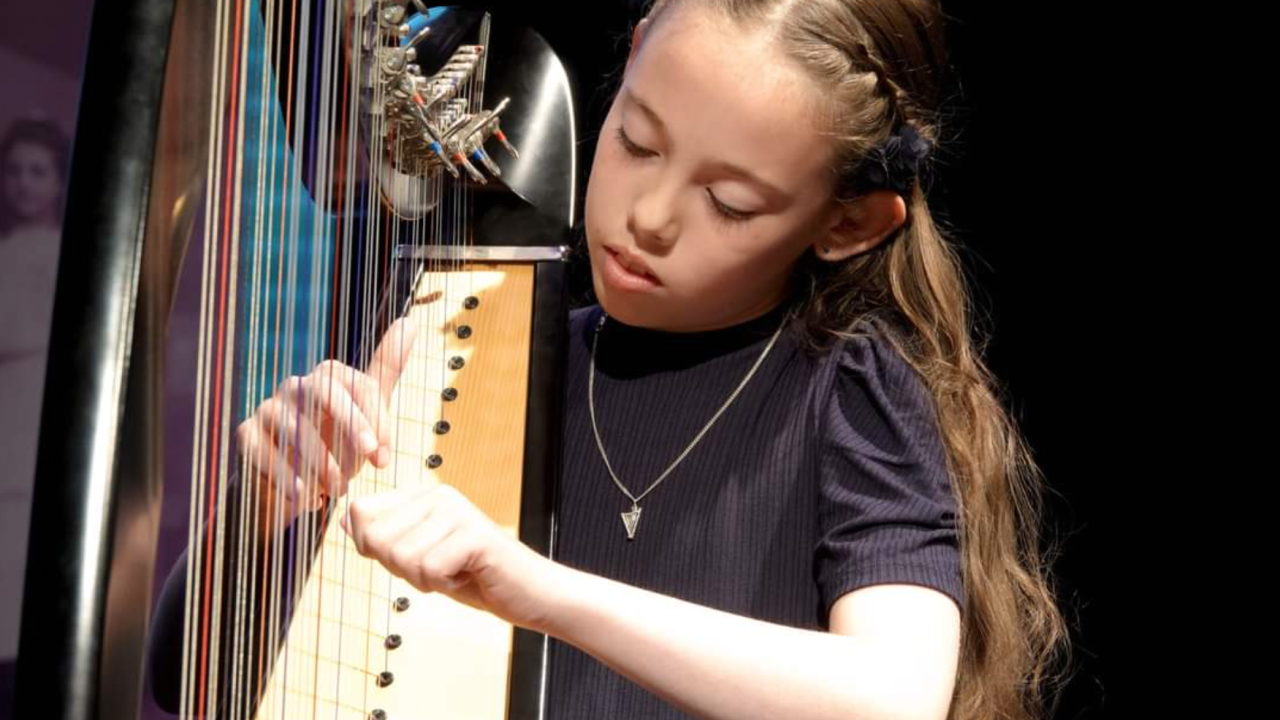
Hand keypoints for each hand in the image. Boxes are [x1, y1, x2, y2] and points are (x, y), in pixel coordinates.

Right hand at [235, 316, 419, 528]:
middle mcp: (296, 386)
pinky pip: (263, 451)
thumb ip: (386, 369)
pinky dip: (287, 476)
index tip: (384, 458)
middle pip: (323, 392)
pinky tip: (306, 497)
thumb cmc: (336, 442)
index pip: (358, 384)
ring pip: (293, 426)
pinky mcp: (246, 435)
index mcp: (329, 377)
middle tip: (367, 463)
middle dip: (349, 426)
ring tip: (337, 489)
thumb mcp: (367, 410)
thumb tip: (410, 321)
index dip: (375, 419)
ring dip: (320, 462)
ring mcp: (267, 408)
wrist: (296, 482)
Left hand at [342, 482, 568, 632]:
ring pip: (401, 557)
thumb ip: (384, 538)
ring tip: (454, 572)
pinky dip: (444, 586)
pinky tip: (467, 577)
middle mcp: (438, 494)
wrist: (526, 593)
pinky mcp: (474, 534)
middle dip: (399, 568)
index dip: (372, 547)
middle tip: (436, 569)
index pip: (361, 512)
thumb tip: (343, 518)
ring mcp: (457, 511)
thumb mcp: (418, 557)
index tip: (411, 557)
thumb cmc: (473, 576)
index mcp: (423, 495)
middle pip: (376, 538)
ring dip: (424, 580)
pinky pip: (429, 570)